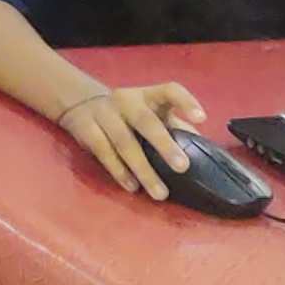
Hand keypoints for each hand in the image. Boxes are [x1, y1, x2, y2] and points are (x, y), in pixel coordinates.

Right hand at [59, 79, 209, 201]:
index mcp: (148, 95)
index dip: (186, 102)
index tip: (201, 118)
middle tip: (182, 167)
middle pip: (145, 121)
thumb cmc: (129, 113)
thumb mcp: (152, 113)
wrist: (80, 102)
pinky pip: (104, 153)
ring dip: (143, 169)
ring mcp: (104, 114)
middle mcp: (126, 100)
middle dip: (164, 144)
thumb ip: (176, 128)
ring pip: (124, 142)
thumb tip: (204, 152)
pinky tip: (133, 187)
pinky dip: (120, 172)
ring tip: (160, 193)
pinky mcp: (86, 129)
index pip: (170, 91)